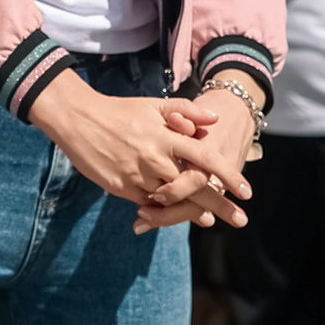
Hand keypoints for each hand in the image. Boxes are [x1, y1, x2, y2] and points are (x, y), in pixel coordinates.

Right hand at [28, 70, 247, 225]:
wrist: (78, 120)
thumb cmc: (120, 111)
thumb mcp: (153, 104)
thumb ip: (186, 111)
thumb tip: (213, 120)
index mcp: (166, 137)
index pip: (206, 159)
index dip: (228, 176)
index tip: (246, 191)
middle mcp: (155, 159)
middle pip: (194, 187)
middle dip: (220, 205)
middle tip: (239, 219)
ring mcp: (138, 176)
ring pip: (172, 201)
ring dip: (192, 211)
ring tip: (208, 219)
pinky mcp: (122, 188)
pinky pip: (148, 205)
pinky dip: (162, 210)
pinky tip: (173, 213)